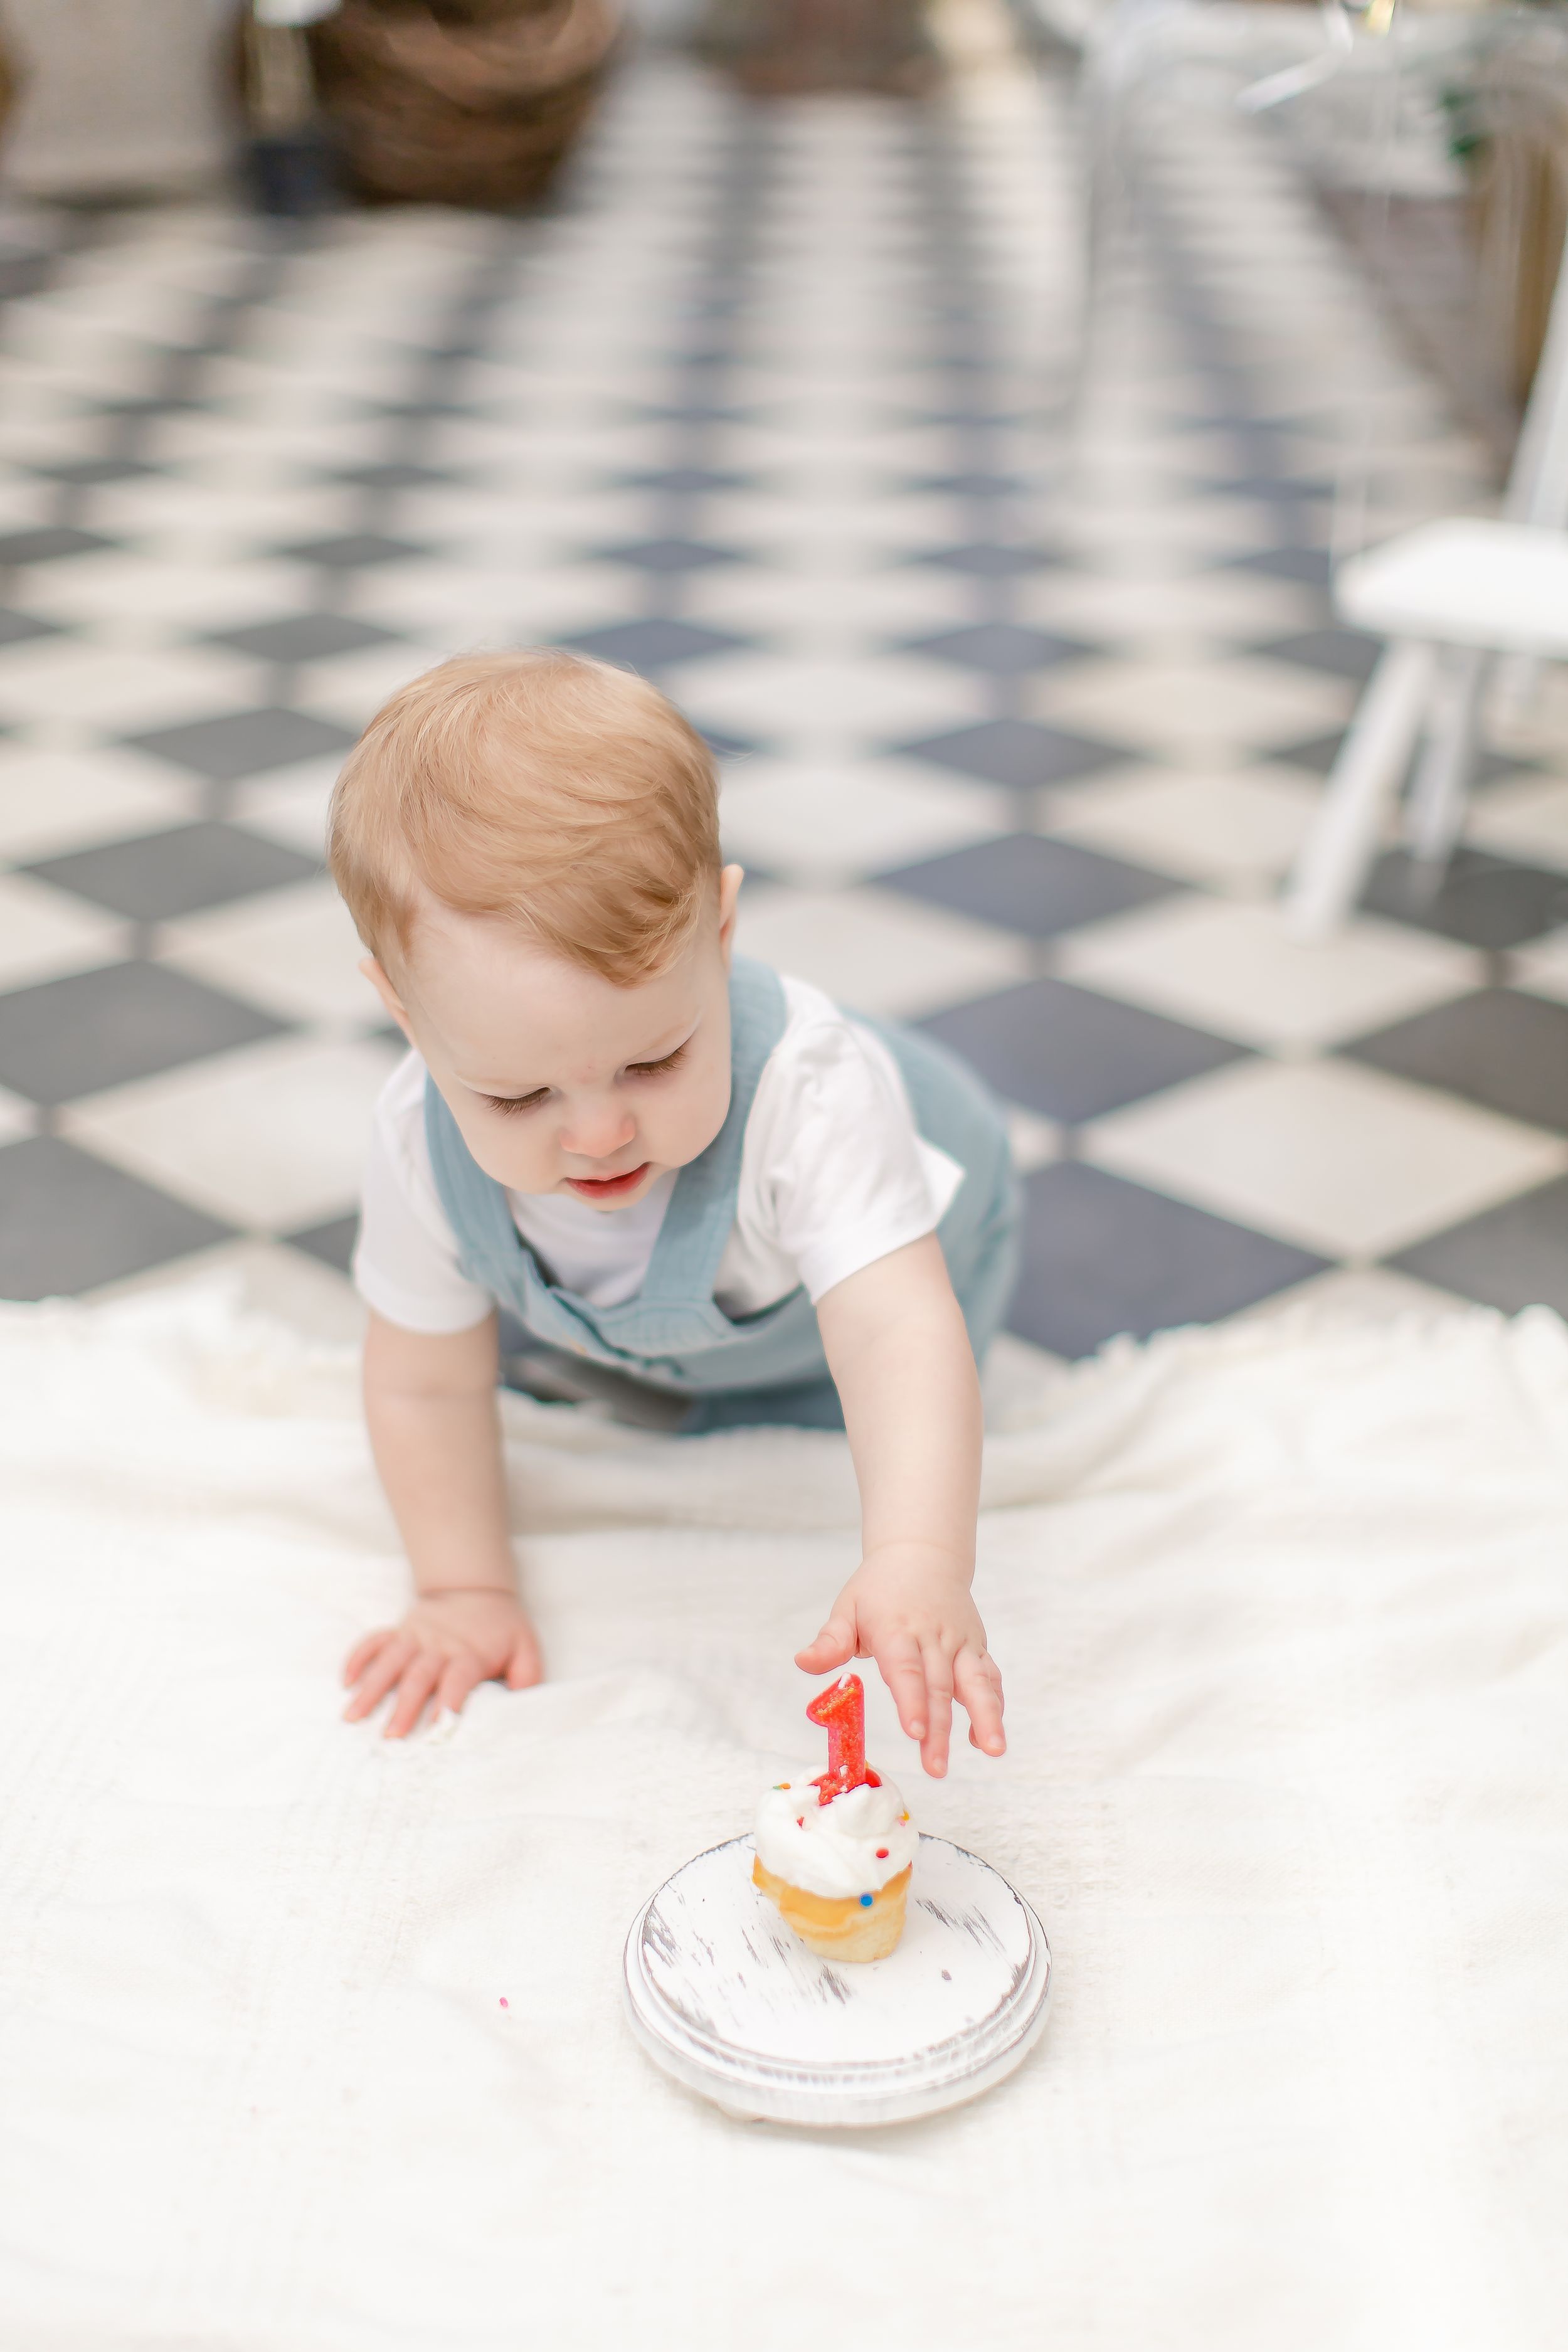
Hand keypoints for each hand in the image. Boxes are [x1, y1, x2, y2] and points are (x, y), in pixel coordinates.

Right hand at [343, 1587, 542, 1738]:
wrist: (476, 1588)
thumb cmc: (502, 1627)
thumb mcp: (526, 1648)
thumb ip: (527, 1677)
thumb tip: (520, 1708)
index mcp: (470, 1653)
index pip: (457, 1678)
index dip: (448, 1701)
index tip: (437, 1727)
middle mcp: (439, 1646)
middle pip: (418, 1676)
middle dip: (403, 1706)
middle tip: (389, 1737)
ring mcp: (416, 1637)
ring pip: (390, 1662)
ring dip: (371, 1688)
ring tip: (352, 1716)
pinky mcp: (400, 1631)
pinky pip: (375, 1641)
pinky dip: (359, 1658)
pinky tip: (346, 1682)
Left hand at [794, 1544, 1004, 1777]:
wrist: (923, 1553)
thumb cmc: (878, 1588)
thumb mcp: (847, 1607)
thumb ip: (830, 1641)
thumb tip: (803, 1662)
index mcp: (896, 1629)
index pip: (906, 1670)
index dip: (911, 1701)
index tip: (915, 1732)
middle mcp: (933, 1637)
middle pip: (938, 1687)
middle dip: (939, 1729)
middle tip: (936, 1767)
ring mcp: (959, 1642)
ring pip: (976, 1681)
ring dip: (986, 1717)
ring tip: (994, 1750)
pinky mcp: (977, 1646)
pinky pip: (989, 1677)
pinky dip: (993, 1706)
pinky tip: (986, 1739)